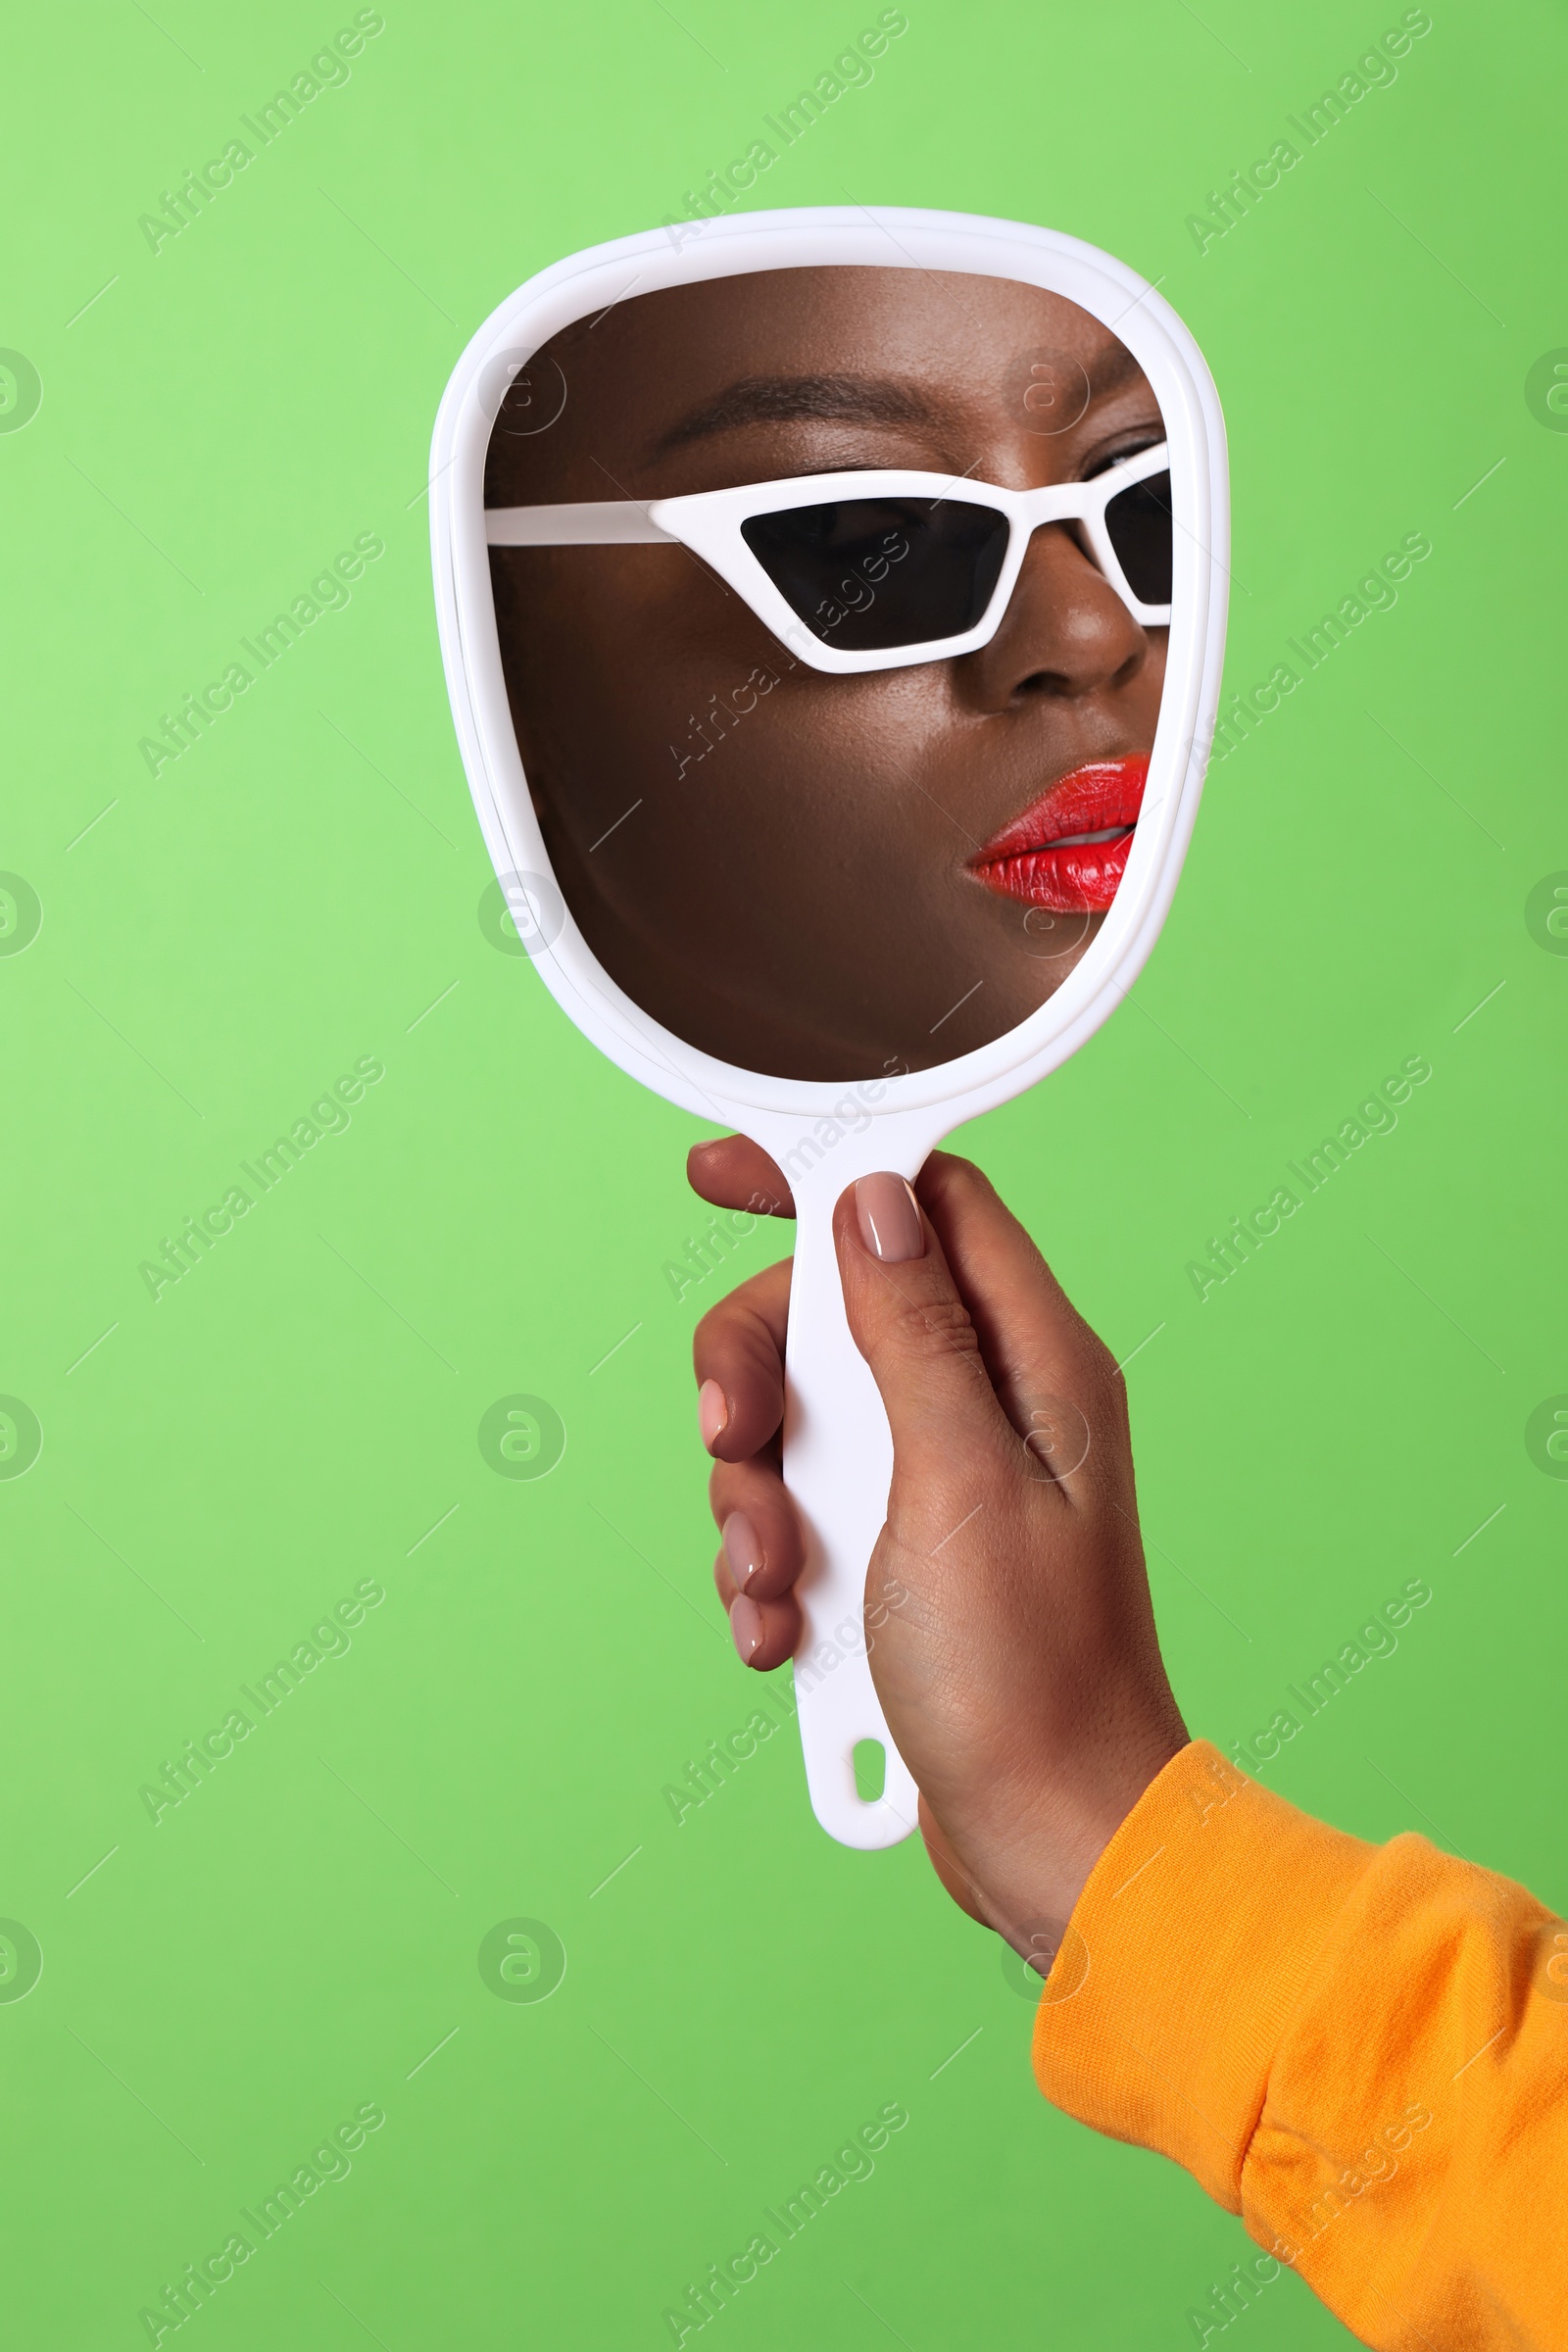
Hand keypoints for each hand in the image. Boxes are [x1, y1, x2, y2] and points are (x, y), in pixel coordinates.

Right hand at [688, 1138, 1188, 1963]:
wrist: (1048, 1836)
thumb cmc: (1029, 1673)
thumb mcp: (956, 1481)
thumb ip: (912, 1331)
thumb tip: (873, 1198)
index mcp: (1033, 1361)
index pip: (927, 1202)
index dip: (825, 1172)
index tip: (723, 1171)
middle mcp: (989, 1404)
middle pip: (831, 1313)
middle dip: (759, 1375)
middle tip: (735, 1439)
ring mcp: (938, 1480)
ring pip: (799, 1418)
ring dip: (755, 1496)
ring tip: (774, 1581)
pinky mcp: (898, 1551)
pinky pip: (799, 1510)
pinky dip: (771, 1561)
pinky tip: (781, 1630)